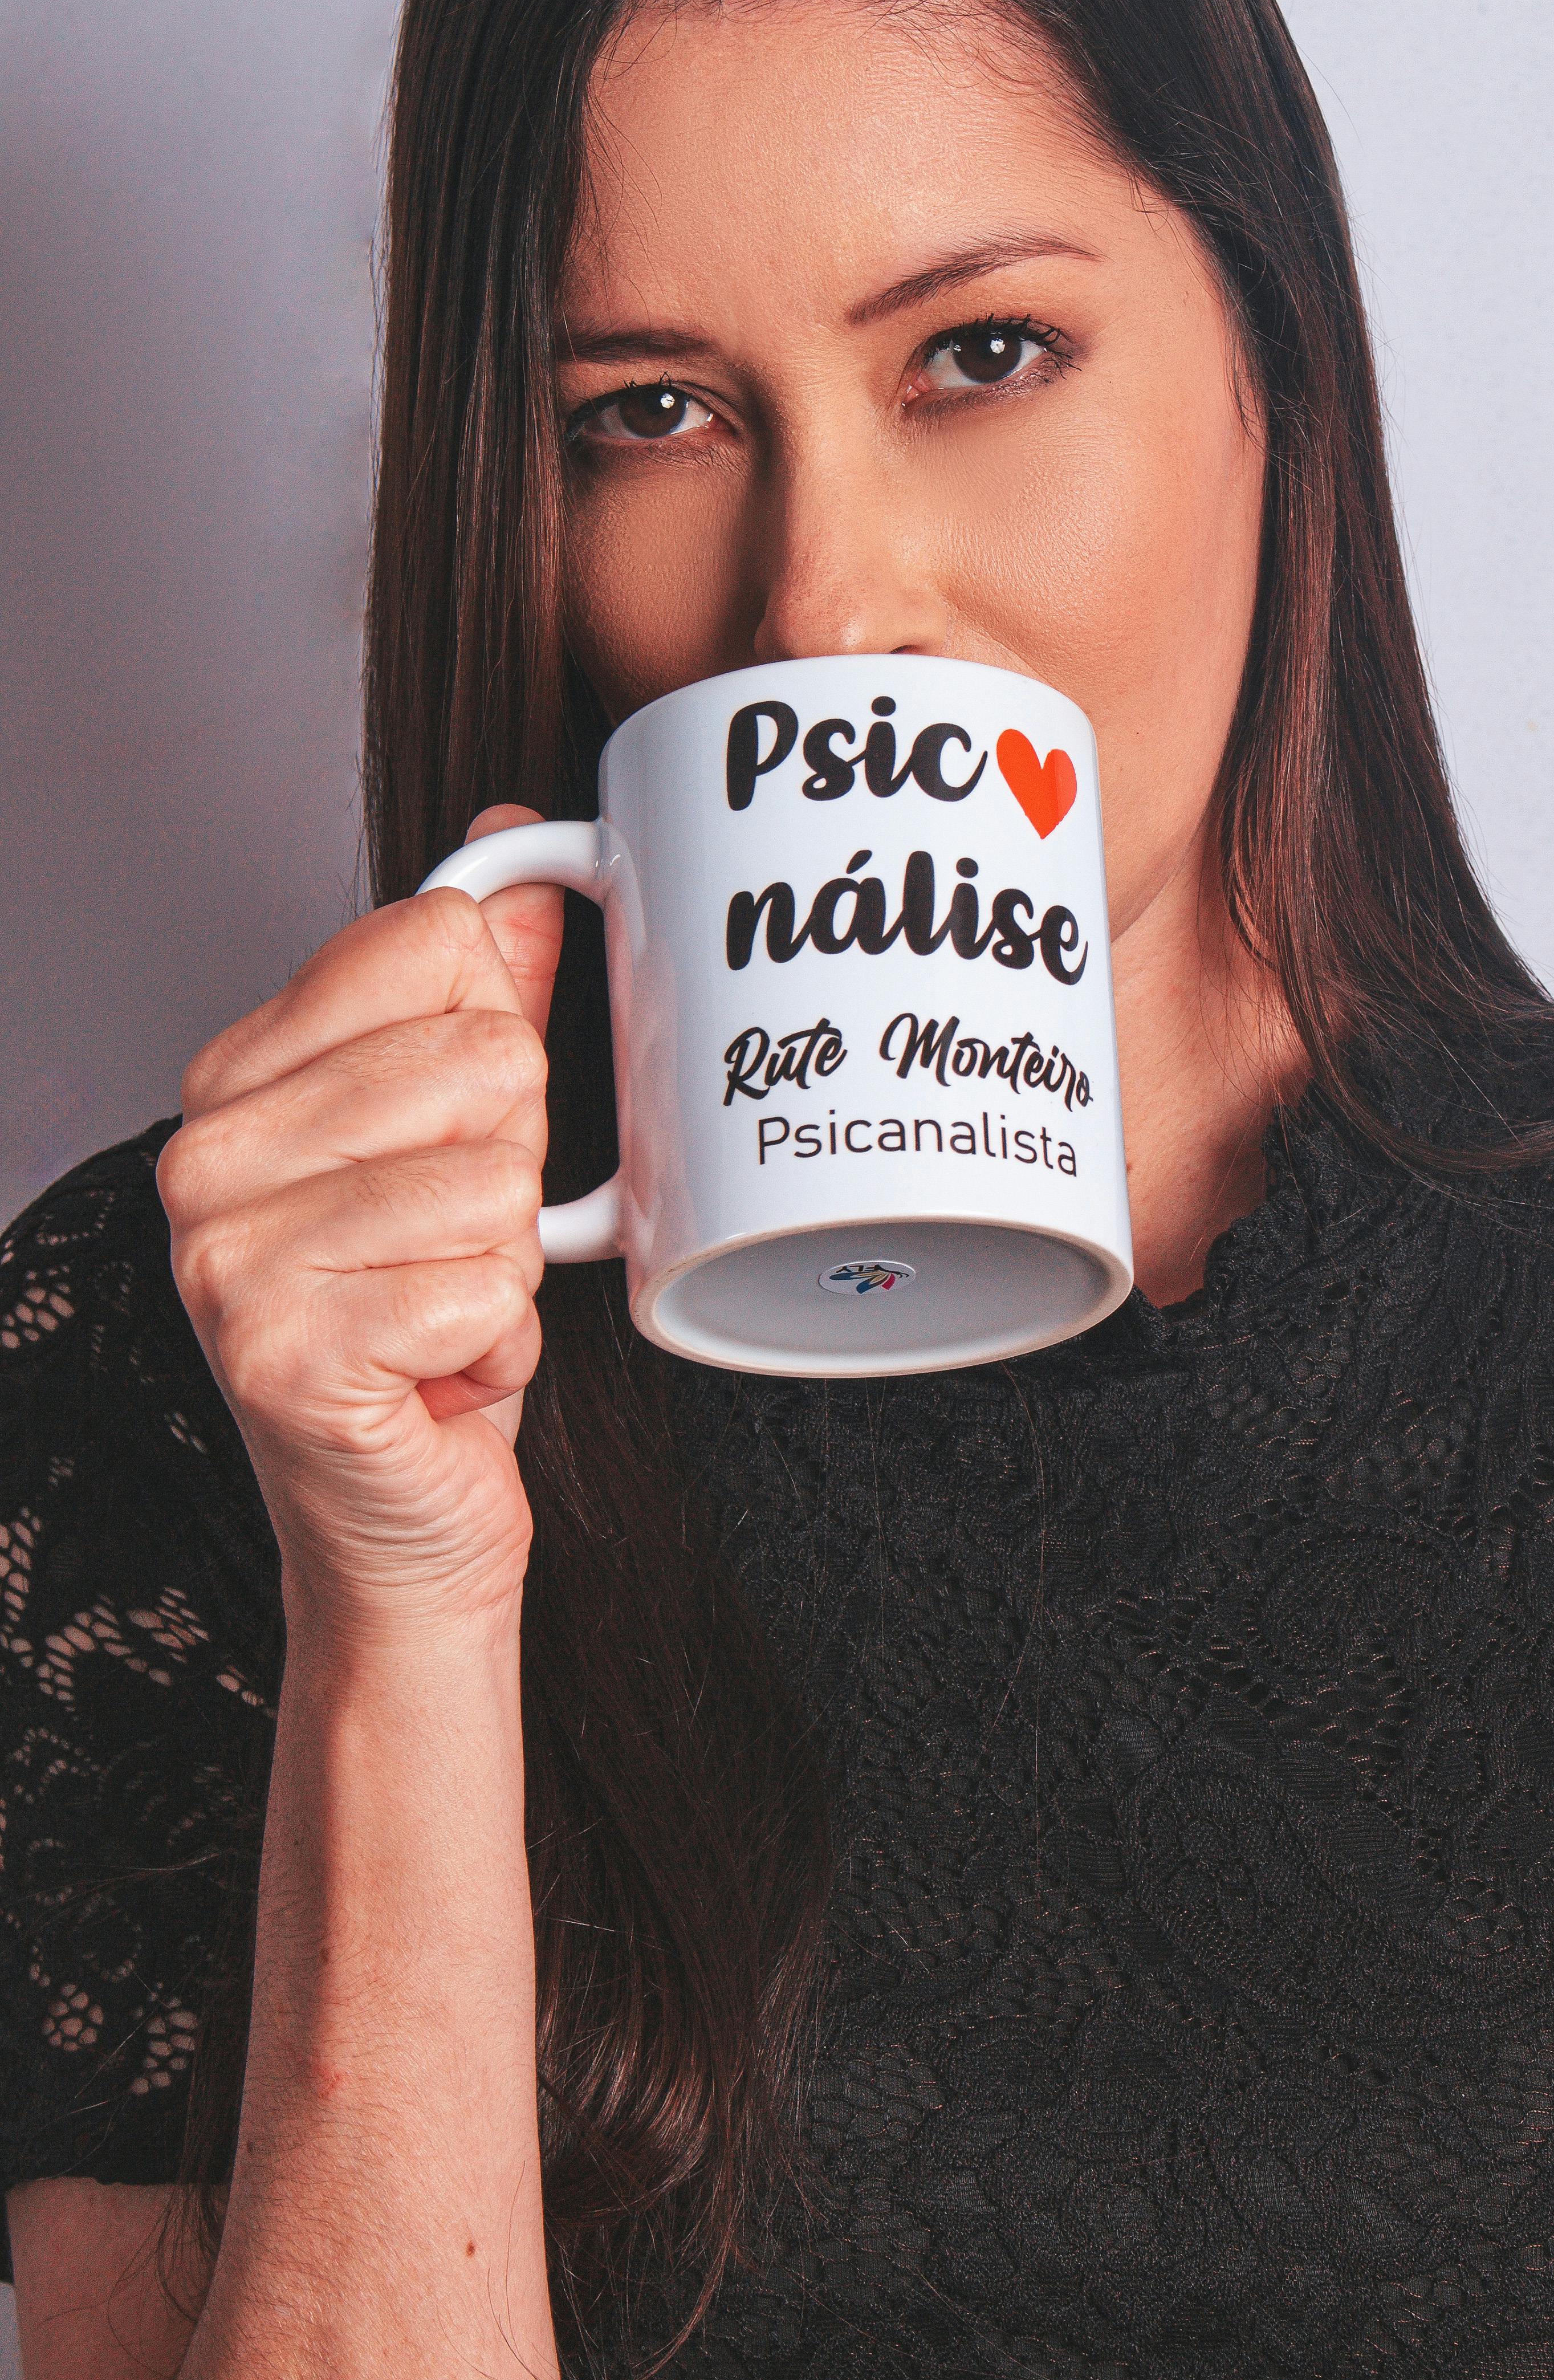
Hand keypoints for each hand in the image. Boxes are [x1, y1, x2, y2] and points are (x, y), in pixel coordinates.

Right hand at [157, 807, 568, 1635]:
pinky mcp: (281, 1350)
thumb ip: (489, 995)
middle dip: (505, 1172)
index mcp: (237, 1077)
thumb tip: (522, 852)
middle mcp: (205, 1156)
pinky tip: (434, 1375)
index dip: (488, 1049)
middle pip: (481, 1059)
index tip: (449, 1138)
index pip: (429, 942)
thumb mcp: (469, 1141)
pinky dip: (492, 1343)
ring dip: (500, 1264)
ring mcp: (226, 1256)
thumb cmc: (424, 1335)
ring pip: (490, 1178)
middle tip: (443, 1249)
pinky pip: (483, 1285)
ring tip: (437, 1312)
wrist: (401, 1526)